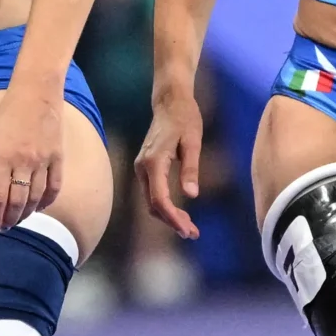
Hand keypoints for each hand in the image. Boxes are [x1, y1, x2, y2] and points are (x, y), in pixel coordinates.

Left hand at [0, 77, 64, 233]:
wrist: (37, 92)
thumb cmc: (8, 114)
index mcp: (2, 156)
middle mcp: (23, 161)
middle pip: (18, 201)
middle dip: (9, 219)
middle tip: (4, 228)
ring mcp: (44, 160)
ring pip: (36, 198)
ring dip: (26, 213)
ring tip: (19, 220)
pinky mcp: (58, 157)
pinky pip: (54, 187)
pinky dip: (46, 201)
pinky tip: (39, 208)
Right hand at [136, 85, 204, 239]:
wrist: (170, 102)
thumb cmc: (185, 118)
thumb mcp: (193, 142)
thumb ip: (190, 168)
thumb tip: (192, 195)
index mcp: (154, 162)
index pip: (159, 199)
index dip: (172, 218)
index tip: (188, 231)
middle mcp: (142, 167)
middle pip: (153, 204)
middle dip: (172, 221)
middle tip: (193, 233)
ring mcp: (141, 168)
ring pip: (151, 201)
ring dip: (169, 216)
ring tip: (190, 227)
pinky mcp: (145, 168)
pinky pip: (153, 193)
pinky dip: (165, 206)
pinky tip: (180, 212)